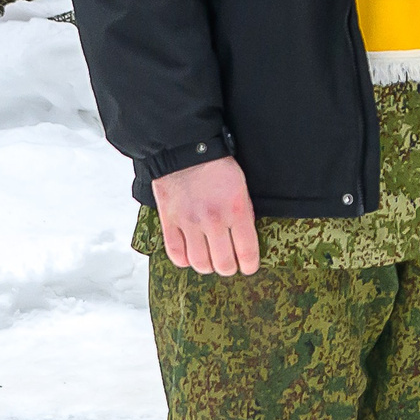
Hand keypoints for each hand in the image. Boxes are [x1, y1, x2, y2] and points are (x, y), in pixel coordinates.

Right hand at [151, 156, 259, 276]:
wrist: (186, 151)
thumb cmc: (218, 166)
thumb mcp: (242, 187)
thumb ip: (243, 214)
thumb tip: (245, 239)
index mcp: (237, 211)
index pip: (246, 251)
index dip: (250, 265)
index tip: (250, 268)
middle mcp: (213, 221)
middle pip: (223, 263)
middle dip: (229, 268)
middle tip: (230, 266)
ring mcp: (189, 223)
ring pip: (199, 263)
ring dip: (207, 267)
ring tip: (211, 263)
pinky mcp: (170, 222)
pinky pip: (176, 253)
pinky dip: (184, 261)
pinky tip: (191, 257)